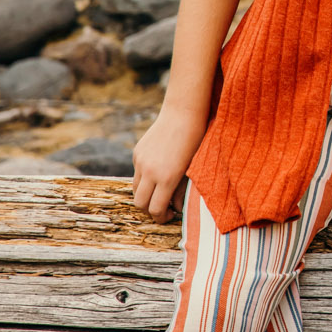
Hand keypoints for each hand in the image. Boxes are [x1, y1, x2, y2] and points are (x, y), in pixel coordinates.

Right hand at [131, 107, 206, 221]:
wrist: (183, 113)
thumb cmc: (195, 140)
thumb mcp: (193, 168)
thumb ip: (182, 190)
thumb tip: (175, 206)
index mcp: (167, 178)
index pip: (155, 209)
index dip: (161, 218)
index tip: (169, 215)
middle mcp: (150, 172)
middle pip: (140, 203)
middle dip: (149, 210)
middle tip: (163, 208)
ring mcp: (140, 162)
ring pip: (135, 189)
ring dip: (145, 194)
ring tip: (160, 191)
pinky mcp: (136, 153)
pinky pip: (137, 173)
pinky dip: (144, 178)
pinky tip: (158, 170)